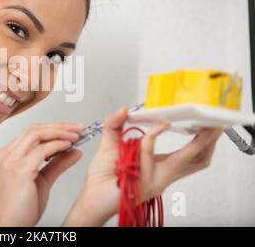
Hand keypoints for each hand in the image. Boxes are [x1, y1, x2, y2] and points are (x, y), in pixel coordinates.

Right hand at [0, 123, 83, 226]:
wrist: (10, 225)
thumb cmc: (22, 208)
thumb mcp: (43, 181)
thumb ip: (58, 164)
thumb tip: (74, 151)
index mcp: (8, 155)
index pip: (32, 133)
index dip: (54, 128)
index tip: (72, 130)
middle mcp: (7, 155)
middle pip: (34, 129)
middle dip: (59, 126)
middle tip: (78, 128)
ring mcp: (11, 161)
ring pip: (37, 134)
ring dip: (60, 132)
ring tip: (76, 136)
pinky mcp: (20, 170)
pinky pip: (42, 150)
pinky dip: (57, 145)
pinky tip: (68, 146)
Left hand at [63, 106, 223, 225]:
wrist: (91, 197)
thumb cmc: (102, 179)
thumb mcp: (110, 145)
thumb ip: (115, 125)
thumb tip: (124, 109)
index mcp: (158, 166)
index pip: (189, 156)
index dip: (201, 141)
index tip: (205, 125)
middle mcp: (162, 175)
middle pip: (197, 161)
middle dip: (209, 142)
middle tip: (215, 126)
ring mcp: (156, 179)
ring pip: (184, 158)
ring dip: (197, 141)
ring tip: (204, 127)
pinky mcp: (145, 181)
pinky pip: (151, 153)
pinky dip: (153, 137)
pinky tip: (157, 126)